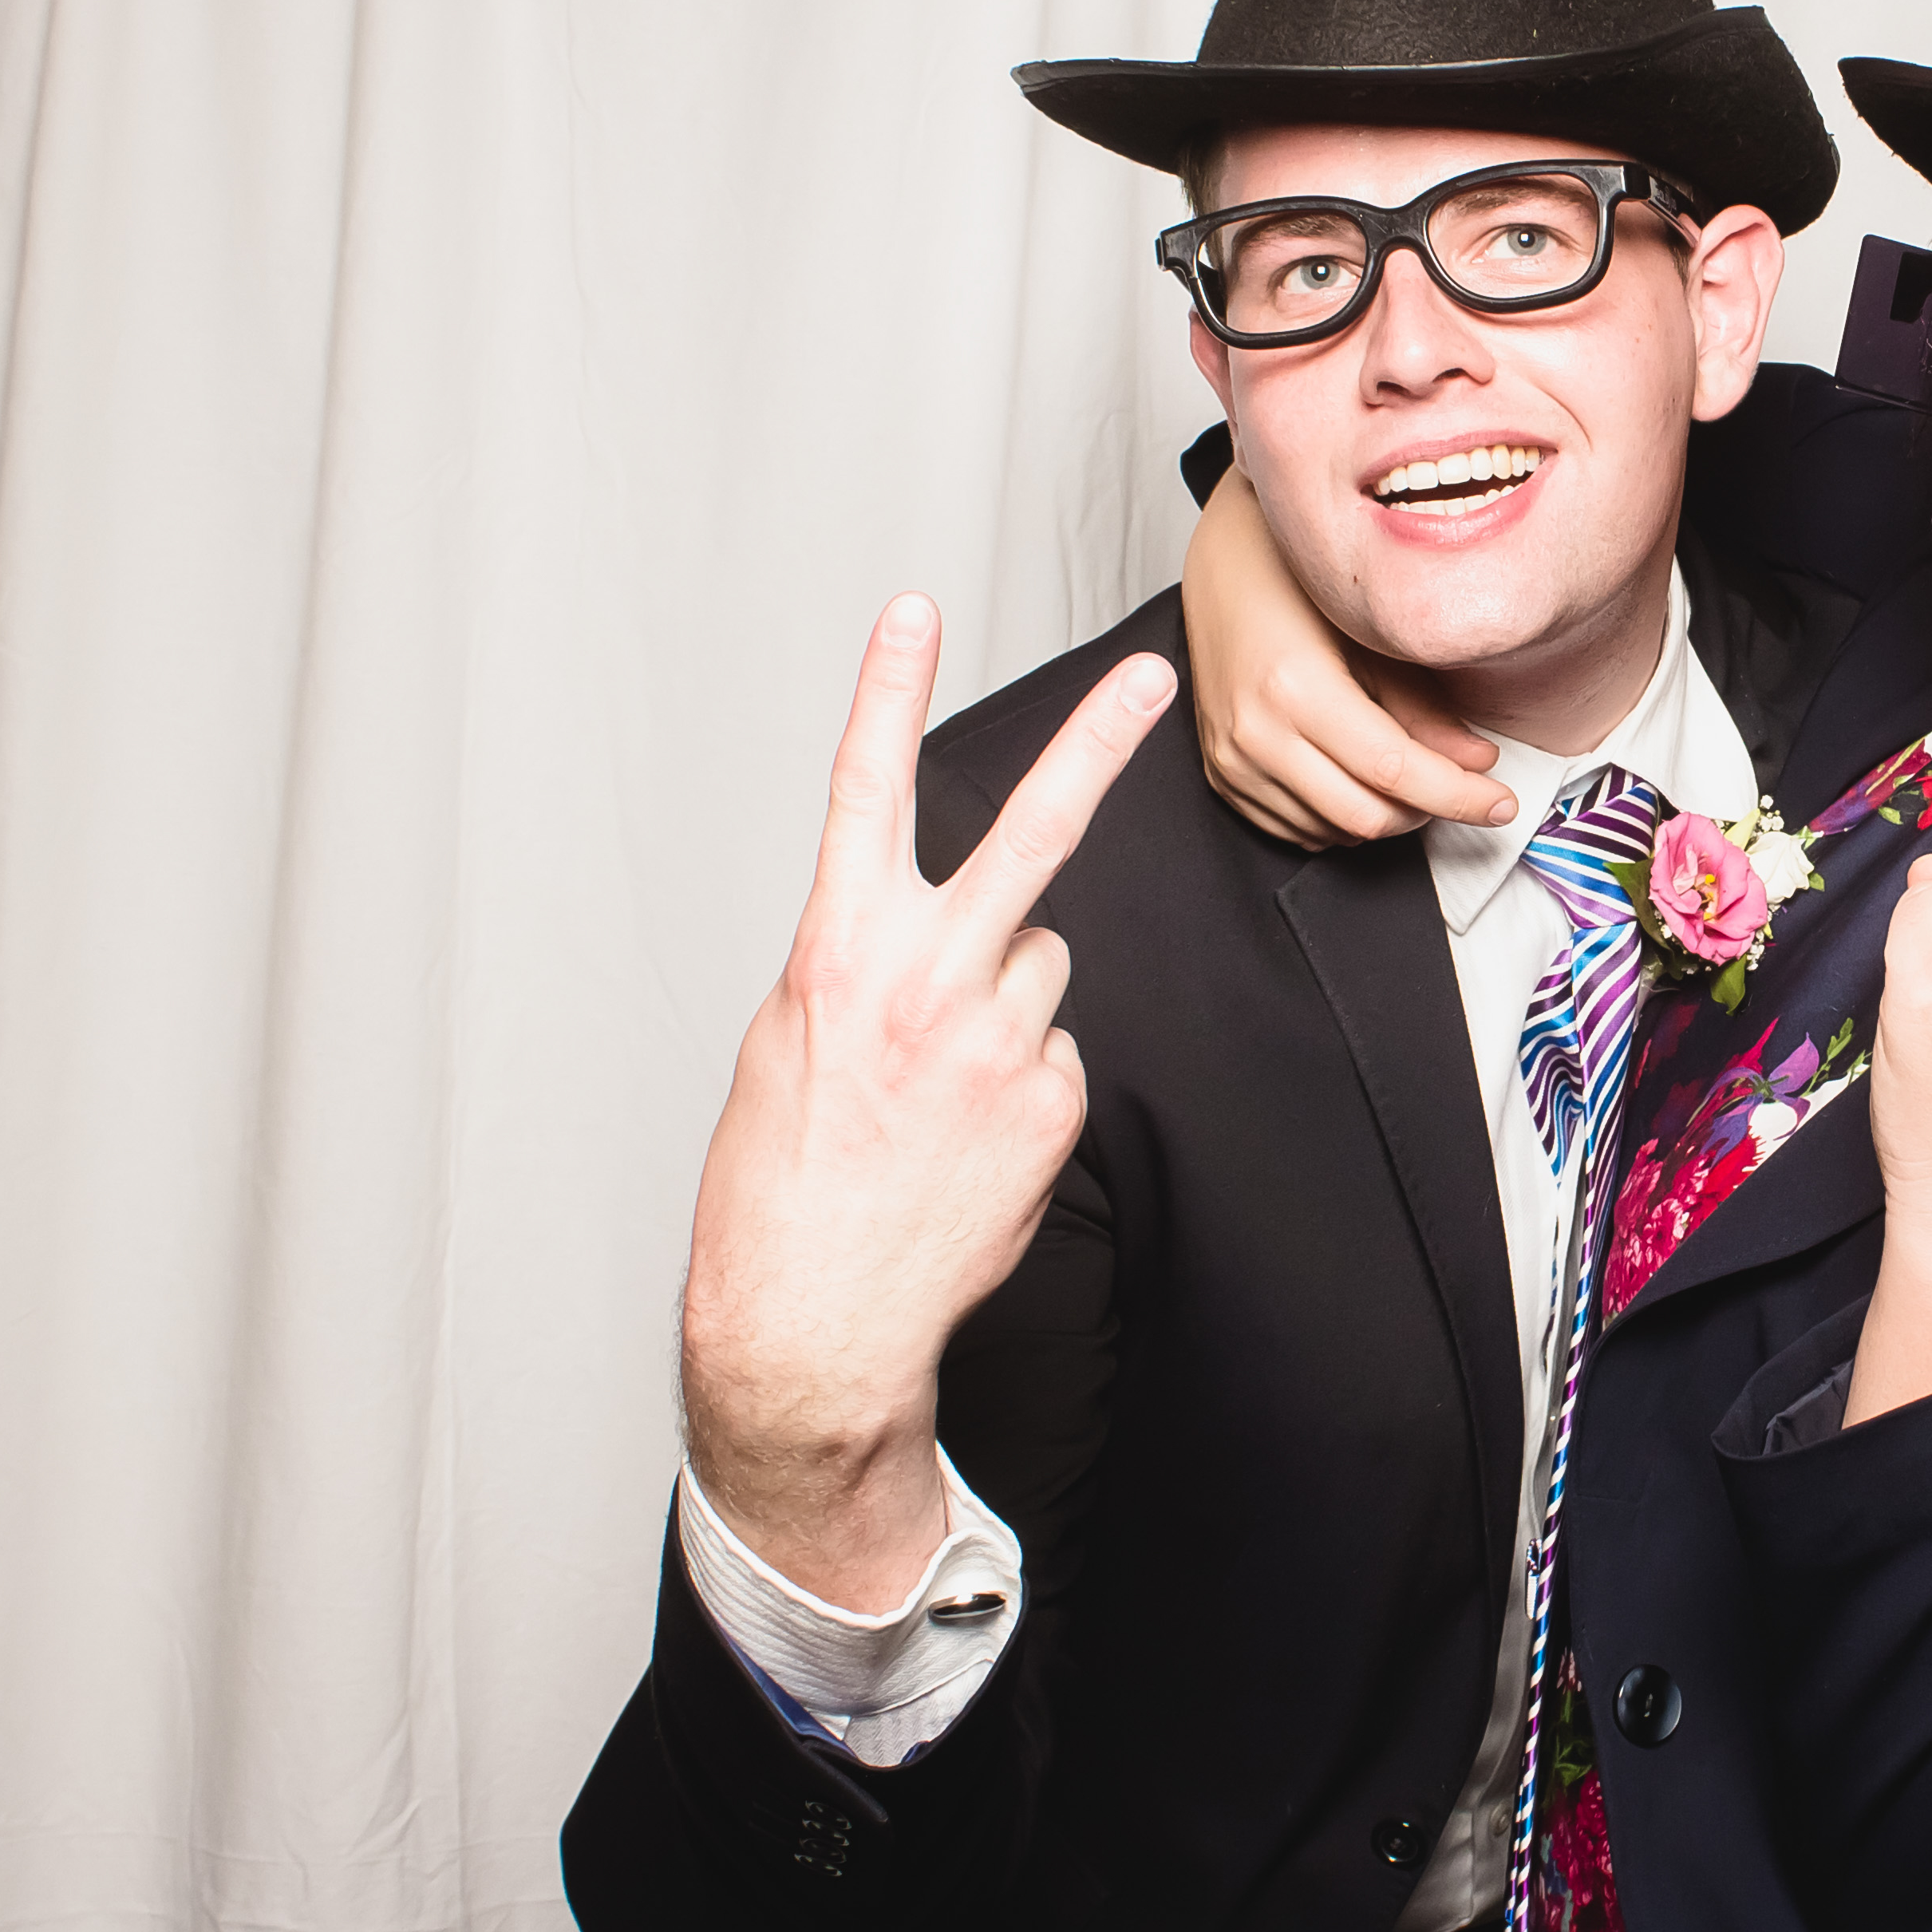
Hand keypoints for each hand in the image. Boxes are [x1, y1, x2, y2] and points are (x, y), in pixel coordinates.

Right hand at [678, 596, 1172, 1608]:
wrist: (814, 1322)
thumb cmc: (780, 1183)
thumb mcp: (786, 1046)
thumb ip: (859, 967)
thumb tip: (918, 938)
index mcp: (840, 954)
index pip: (865, 794)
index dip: (886, 694)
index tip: (913, 609)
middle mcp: (930, 982)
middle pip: (1032, 835)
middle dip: (1095, 743)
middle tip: (1151, 673)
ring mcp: (1002, 1043)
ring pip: (1040, 965)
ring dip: (1006, 999)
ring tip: (940, 1081)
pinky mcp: (1052, 1105)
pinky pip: (1053, 1052)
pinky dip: (1021, 1080)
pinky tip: (968, 1136)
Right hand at [1181, 466, 1508, 844]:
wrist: (1223, 567)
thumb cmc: (1297, 584)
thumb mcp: (1371, 635)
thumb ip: (1424, 709)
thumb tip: (1478, 763)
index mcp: (1296, 688)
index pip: (1395, 771)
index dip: (1458, 796)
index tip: (1500, 803)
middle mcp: (1256, 732)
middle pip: (1366, 815)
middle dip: (1426, 812)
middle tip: (1460, 785)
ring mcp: (1232, 759)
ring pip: (1333, 831)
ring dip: (1384, 815)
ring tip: (1408, 773)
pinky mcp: (1221, 774)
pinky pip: (1295, 829)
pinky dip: (1340, 820)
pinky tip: (1360, 781)